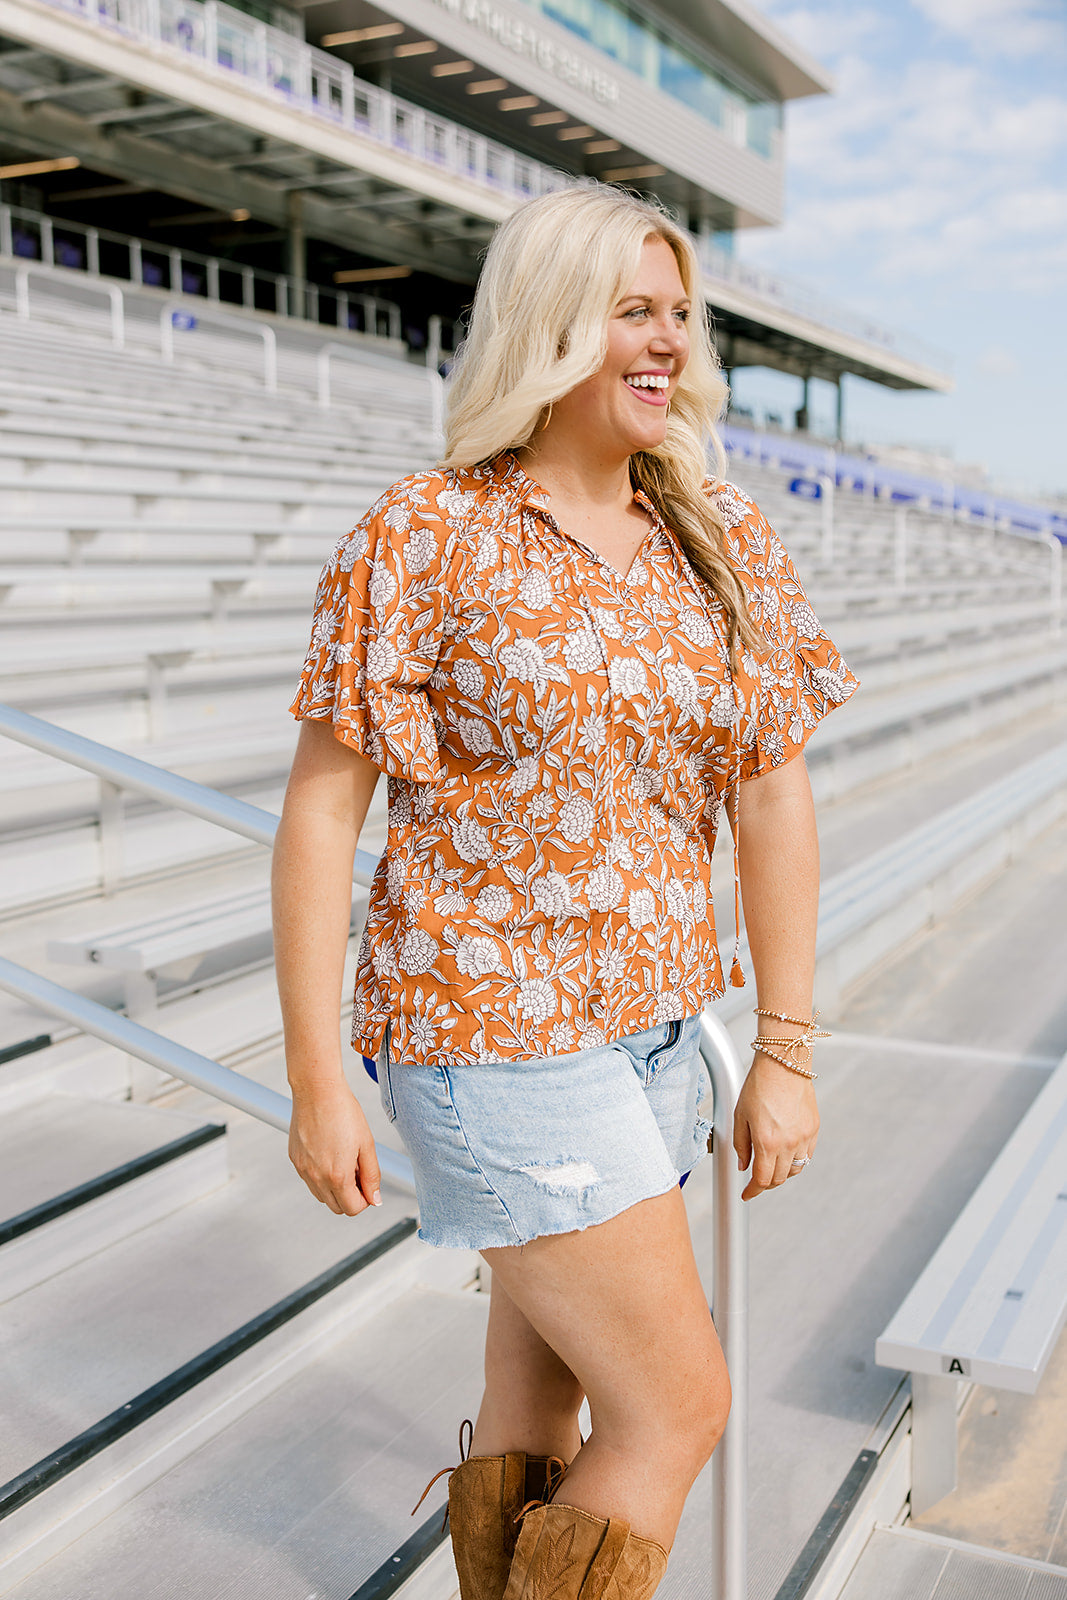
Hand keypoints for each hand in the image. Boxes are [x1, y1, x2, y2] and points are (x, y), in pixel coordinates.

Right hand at [288, 1077, 382, 1215]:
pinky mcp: (294, 1160)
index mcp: (337, 1175)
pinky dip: (321, 1175)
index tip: (368, 1184)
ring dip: (335, 1188)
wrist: (317, 1090)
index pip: (352, 1209)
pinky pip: (309, 1179)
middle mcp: (316, 1177)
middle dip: (350, 1196)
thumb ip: (372, 1175)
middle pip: (336, 1207)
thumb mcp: (367, 1144)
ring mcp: (302, 1169)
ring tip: (344, 1160)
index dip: (365, 1200)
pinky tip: (329, 1152)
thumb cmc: (344, 1112)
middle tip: (358, 1171)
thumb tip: (374, 1199)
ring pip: (321, 1195)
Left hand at [733, 1054, 818, 1200]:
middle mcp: (788, 1143)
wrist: (784, 1063)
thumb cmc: (758, 1086)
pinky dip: (796, 1161)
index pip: (762, 1179)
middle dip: (766, 1183)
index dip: (752, 1191)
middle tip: (756, 1180)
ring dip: (782, 1174)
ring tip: (771, 1166)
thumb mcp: (740, 1115)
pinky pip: (807, 1156)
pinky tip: (786, 1154)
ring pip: (795, 1170)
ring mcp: (804, 1137)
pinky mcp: (814, 1129)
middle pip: (779, 1179)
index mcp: (766, 1142)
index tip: (746, 1194)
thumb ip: (741, 1144)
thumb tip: (744, 1166)